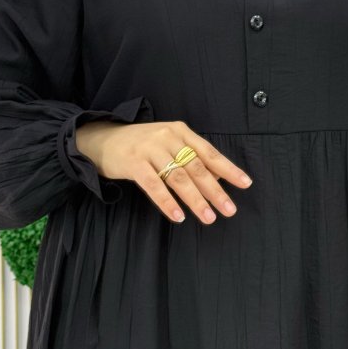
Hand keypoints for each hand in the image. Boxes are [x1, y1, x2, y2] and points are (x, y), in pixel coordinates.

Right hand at [75, 119, 251, 224]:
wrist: (102, 140)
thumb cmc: (140, 145)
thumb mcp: (166, 143)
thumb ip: (188, 157)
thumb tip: (218, 179)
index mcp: (179, 131)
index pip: (208, 152)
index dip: (228, 169)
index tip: (245, 184)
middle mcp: (166, 137)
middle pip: (196, 167)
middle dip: (215, 190)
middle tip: (229, 209)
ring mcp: (149, 149)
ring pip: (178, 177)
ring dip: (195, 200)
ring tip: (208, 217)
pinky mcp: (133, 162)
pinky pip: (154, 185)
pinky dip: (167, 202)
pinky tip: (178, 215)